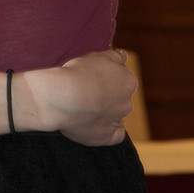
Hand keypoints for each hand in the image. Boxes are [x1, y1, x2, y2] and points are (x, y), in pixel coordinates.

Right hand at [19, 49, 136, 146]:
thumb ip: (115, 56)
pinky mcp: (105, 137)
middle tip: (87, 89)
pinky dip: (110, 132)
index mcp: (128, 82)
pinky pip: (114, 136)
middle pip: (119, 97)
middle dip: (108, 94)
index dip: (107, 75)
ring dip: (106, 111)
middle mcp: (127, 102)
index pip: (122, 77)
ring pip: (116, 115)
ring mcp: (116, 121)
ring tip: (85, 106)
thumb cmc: (79, 74)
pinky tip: (101, 126)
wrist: (64, 97)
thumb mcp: (98, 55)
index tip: (93, 75)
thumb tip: (123, 56)